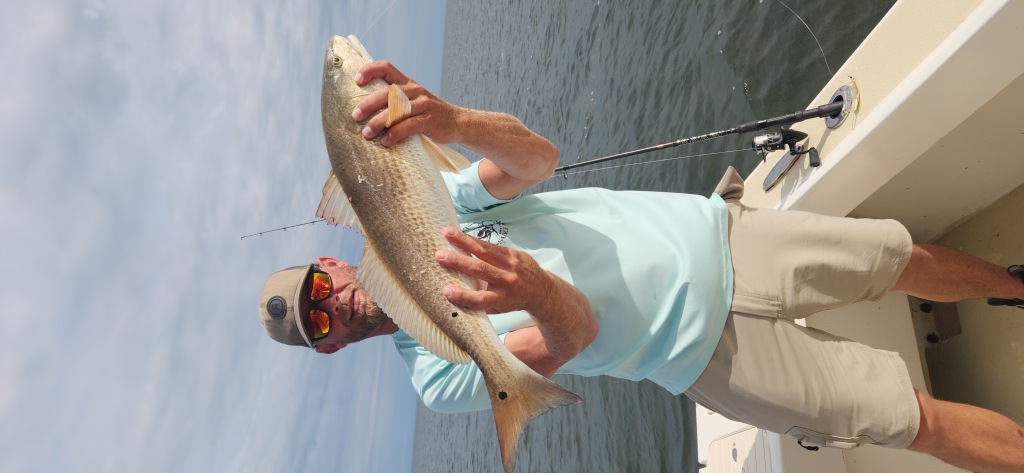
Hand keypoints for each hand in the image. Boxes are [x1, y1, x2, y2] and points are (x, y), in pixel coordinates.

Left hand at [350, 60, 461, 146]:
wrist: (458, 123)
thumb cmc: (428, 114)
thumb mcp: (413, 101)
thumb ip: (394, 101)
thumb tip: (364, 109)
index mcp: (408, 83)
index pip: (387, 67)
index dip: (370, 70)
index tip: (356, 80)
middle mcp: (415, 90)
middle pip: (388, 92)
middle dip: (368, 103)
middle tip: (355, 115)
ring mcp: (424, 105)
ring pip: (397, 110)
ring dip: (379, 122)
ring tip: (366, 133)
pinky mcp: (429, 120)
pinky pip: (409, 126)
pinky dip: (395, 134)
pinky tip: (386, 141)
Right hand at [435, 227, 551, 314]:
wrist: (541, 290)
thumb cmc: (513, 301)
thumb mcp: (498, 307)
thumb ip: (480, 302)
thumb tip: (453, 294)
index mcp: (503, 299)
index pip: (481, 299)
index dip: (463, 296)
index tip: (445, 290)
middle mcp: (508, 281)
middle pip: (481, 270)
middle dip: (458, 261)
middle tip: (439, 255)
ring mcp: (512, 265)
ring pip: (485, 251)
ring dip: (464, 241)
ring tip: (447, 233)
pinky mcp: (514, 254)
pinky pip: (492, 245)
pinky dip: (475, 240)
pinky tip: (461, 235)